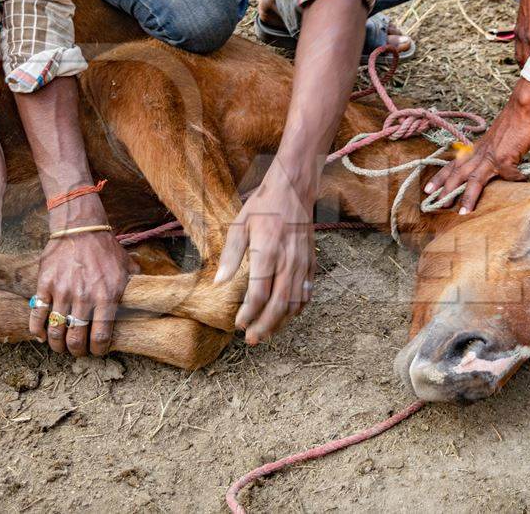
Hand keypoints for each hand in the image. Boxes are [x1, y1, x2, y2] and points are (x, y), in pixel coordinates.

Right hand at [30, 196, 131, 355]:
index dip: (97, 350)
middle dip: (76, 351)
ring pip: (55, 331)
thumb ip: (135, 288)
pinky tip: (41, 335)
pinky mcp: (45, 285)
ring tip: (60, 345)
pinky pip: (37, 315)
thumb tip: (148, 303)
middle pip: (76, 339)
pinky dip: (37, 329)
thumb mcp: (128, 268)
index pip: (100, 336)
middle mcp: (84, 297)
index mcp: (107, 296)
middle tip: (77, 350)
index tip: (96, 350)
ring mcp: (62, 291)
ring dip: (57, 344)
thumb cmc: (106, 250)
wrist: (81, 228)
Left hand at [215, 162, 315, 344]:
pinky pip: (308, 292)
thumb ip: (230, 256)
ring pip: (295, 303)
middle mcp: (288, 261)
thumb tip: (218, 283)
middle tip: (252, 340)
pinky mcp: (311, 262)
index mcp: (268, 252)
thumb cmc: (263, 206)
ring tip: (267, 334)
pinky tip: (287, 316)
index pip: (259, 294)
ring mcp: (303, 263)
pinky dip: (298, 309)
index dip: (248, 313)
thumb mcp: (239, 226)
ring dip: (281, 322)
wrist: (294, 189)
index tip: (237, 323)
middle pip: (279, 304)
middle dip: (265, 326)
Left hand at [425, 79, 529, 212]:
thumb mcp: (495, 140)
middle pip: (457, 173)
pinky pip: (509, 174)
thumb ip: (491, 153)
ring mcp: (491, 155)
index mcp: (475, 149)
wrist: (522, 106)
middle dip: (446, 190)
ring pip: (474, 179)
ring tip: (462, 212)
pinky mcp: (506, 156)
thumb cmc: (512, 122)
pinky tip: (521, 182)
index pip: (452, 164)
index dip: (440, 177)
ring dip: (467, 196)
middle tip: (435, 204)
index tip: (428, 189)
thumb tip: (494, 167)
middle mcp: (479, 153)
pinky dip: (515, 179)